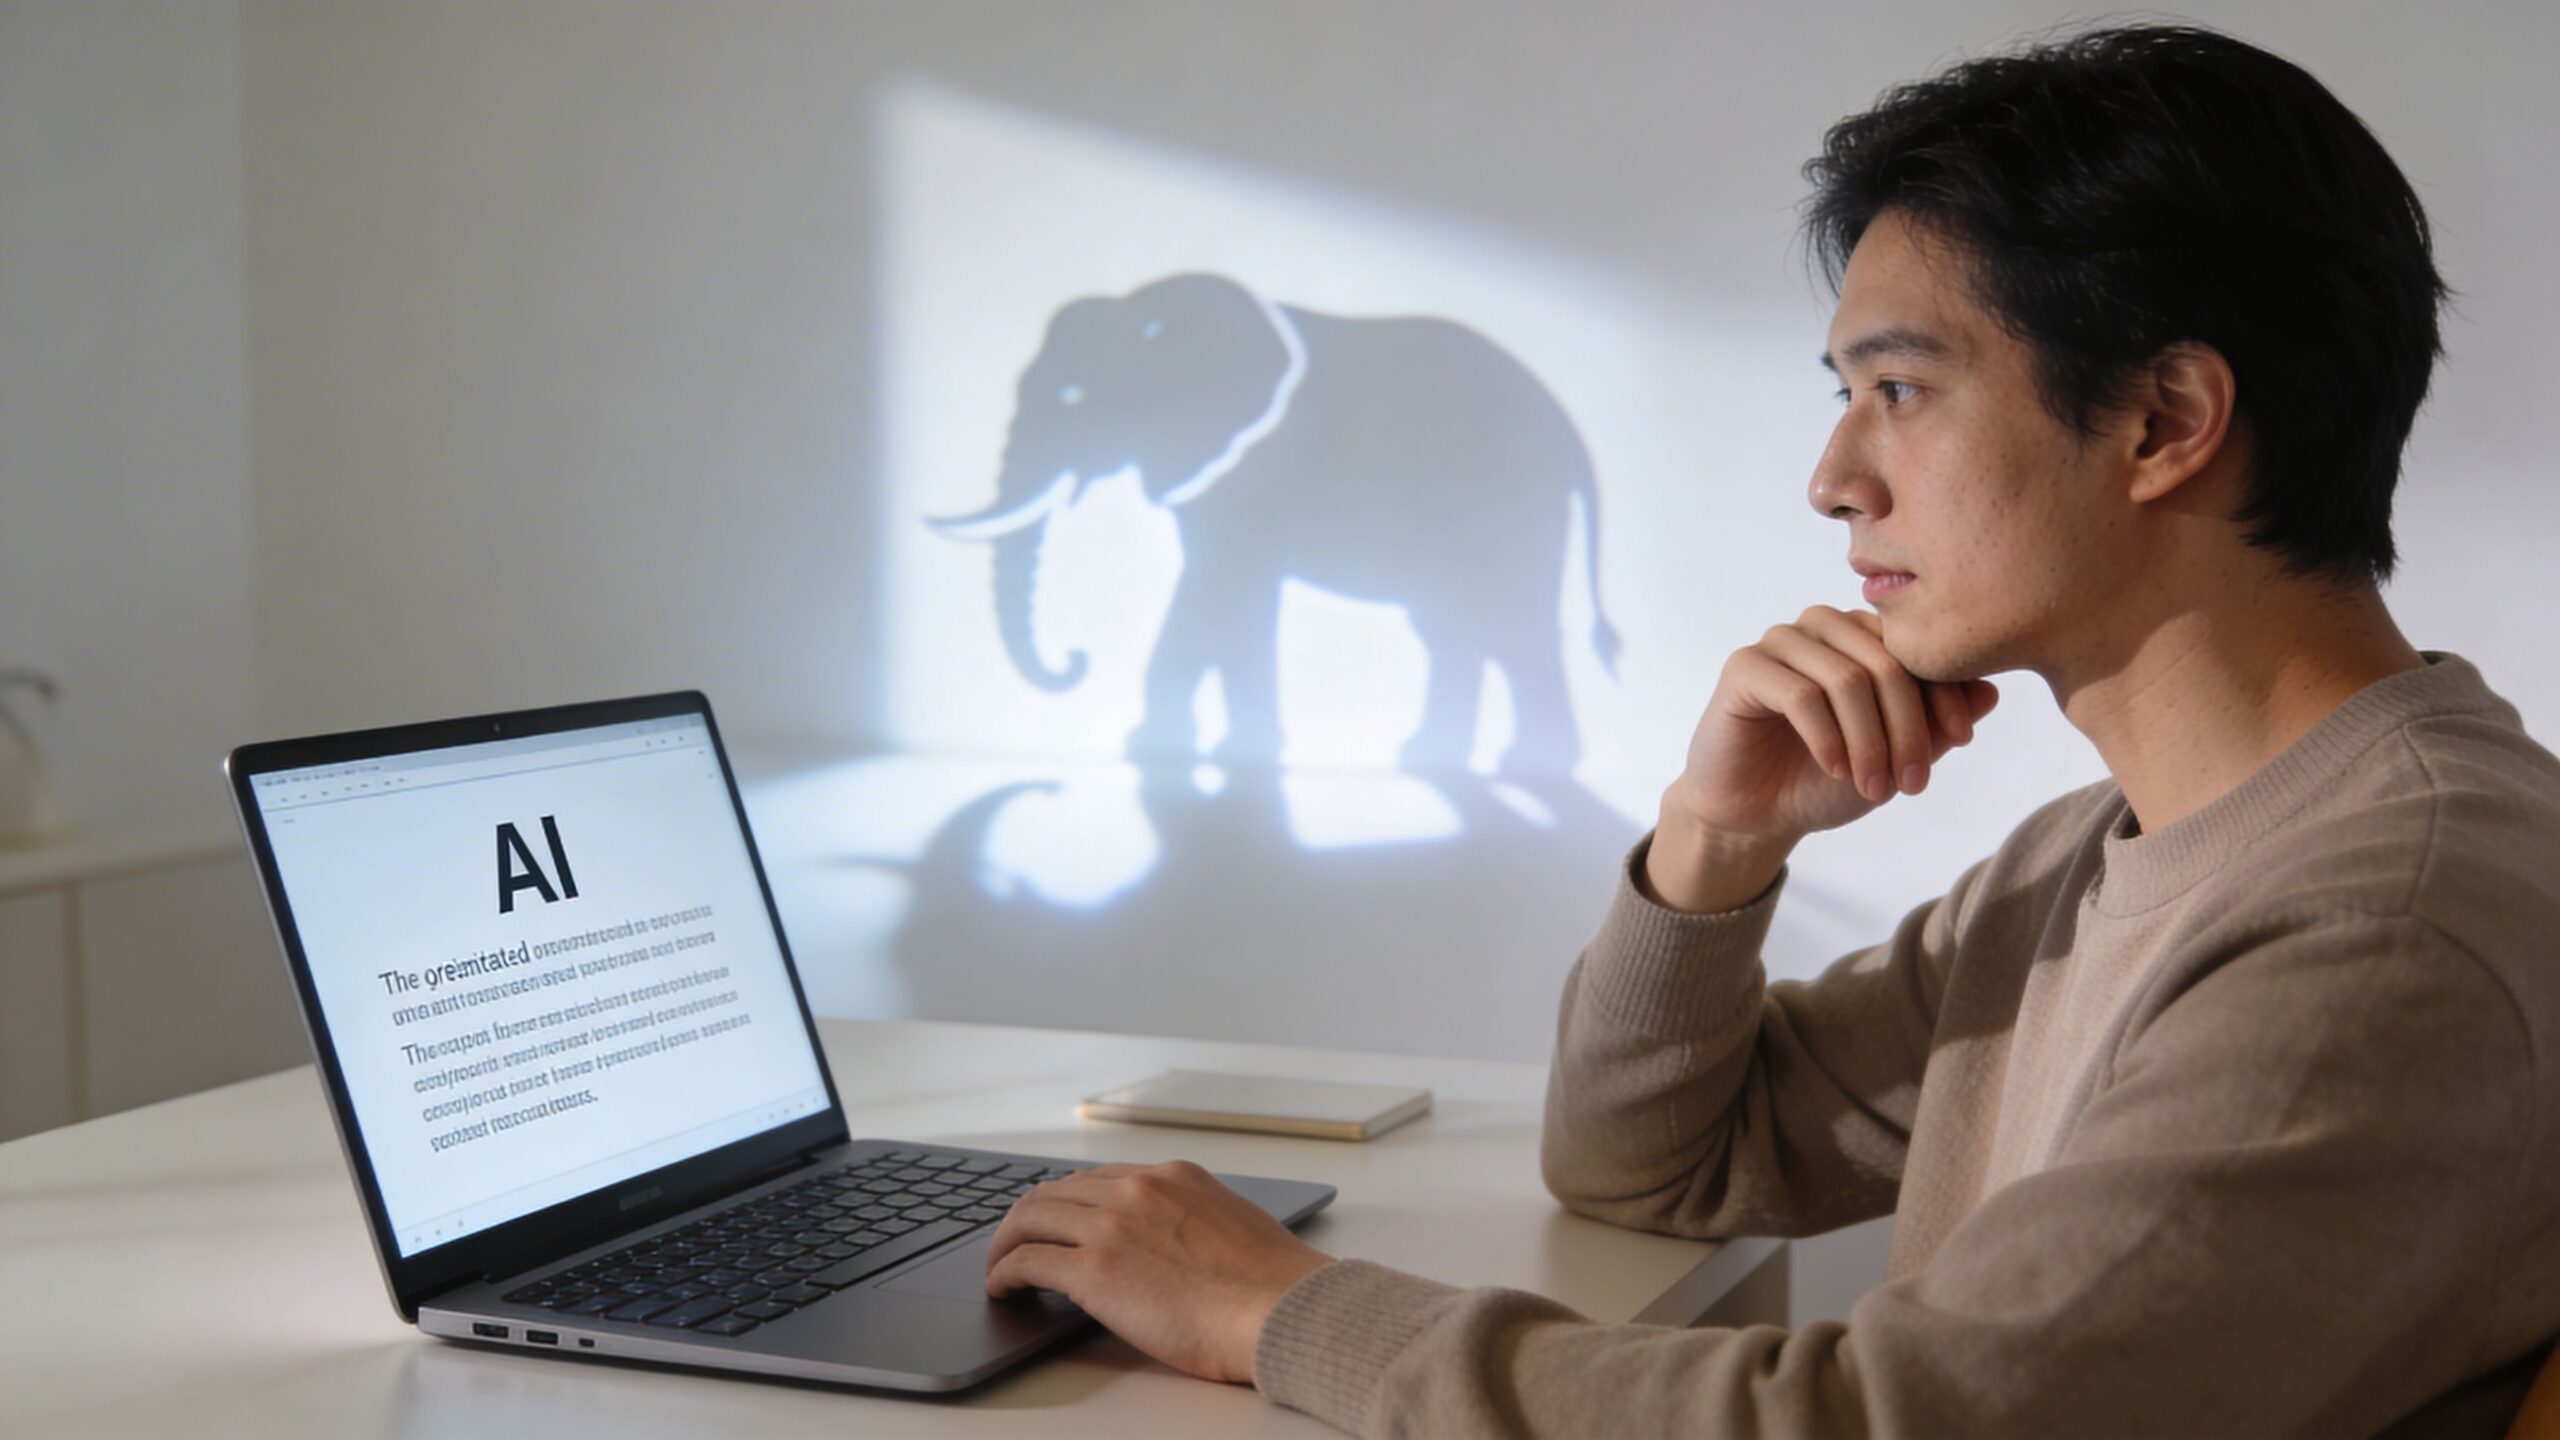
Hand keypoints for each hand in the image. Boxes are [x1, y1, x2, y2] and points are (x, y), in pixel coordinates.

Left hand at [984, 1160, 1331, 1383]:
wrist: (1280, 1309)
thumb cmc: (1270, 1286)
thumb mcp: (1230, 1224)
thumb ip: (1190, 1221)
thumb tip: (1172, 1245)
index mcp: (1172, 1177)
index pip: (1097, 1178)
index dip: (1066, 1201)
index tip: (1054, 1220)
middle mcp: (1137, 1190)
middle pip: (1055, 1191)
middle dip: (1027, 1216)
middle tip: (1012, 1242)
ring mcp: (1112, 1226)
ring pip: (1031, 1217)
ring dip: (1006, 1242)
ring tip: (998, 1266)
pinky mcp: (1095, 1270)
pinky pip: (1027, 1261)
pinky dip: (1004, 1272)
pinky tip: (1002, 1287)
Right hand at [1651, 606, 1998, 911]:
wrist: (1757, 813)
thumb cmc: (1824, 780)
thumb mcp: (1894, 756)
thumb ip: (1937, 725)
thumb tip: (1992, 691)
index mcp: (1862, 636)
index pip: (1917, 647)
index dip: (1945, 691)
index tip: (1960, 741)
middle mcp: (1824, 627)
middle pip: (1885, 661)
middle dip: (1907, 728)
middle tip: (1913, 784)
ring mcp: (1782, 642)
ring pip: (1845, 677)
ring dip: (1869, 741)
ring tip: (1876, 788)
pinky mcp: (1745, 667)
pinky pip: (1799, 694)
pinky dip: (1827, 738)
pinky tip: (1836, 770)